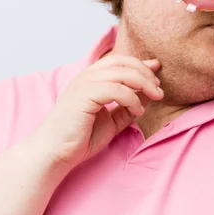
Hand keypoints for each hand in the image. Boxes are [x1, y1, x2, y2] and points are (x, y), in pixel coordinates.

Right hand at [32, 55, 163, 168]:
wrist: (55, 154)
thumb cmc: (81, 138)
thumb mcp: (113, 119)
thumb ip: (129, 104)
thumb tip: (149, 92)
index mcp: (90, 79)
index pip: (119, 60)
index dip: (141, 64)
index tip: (157, 72)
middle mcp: (86, 77)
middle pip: (123, 62)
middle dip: (146, 73)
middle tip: (159, 89)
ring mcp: (83, 84)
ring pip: (122, 73)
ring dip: (144, 84)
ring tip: (155, 98)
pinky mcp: (83, 96)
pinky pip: (116, 89)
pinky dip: (132, 99)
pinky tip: (138, 111)